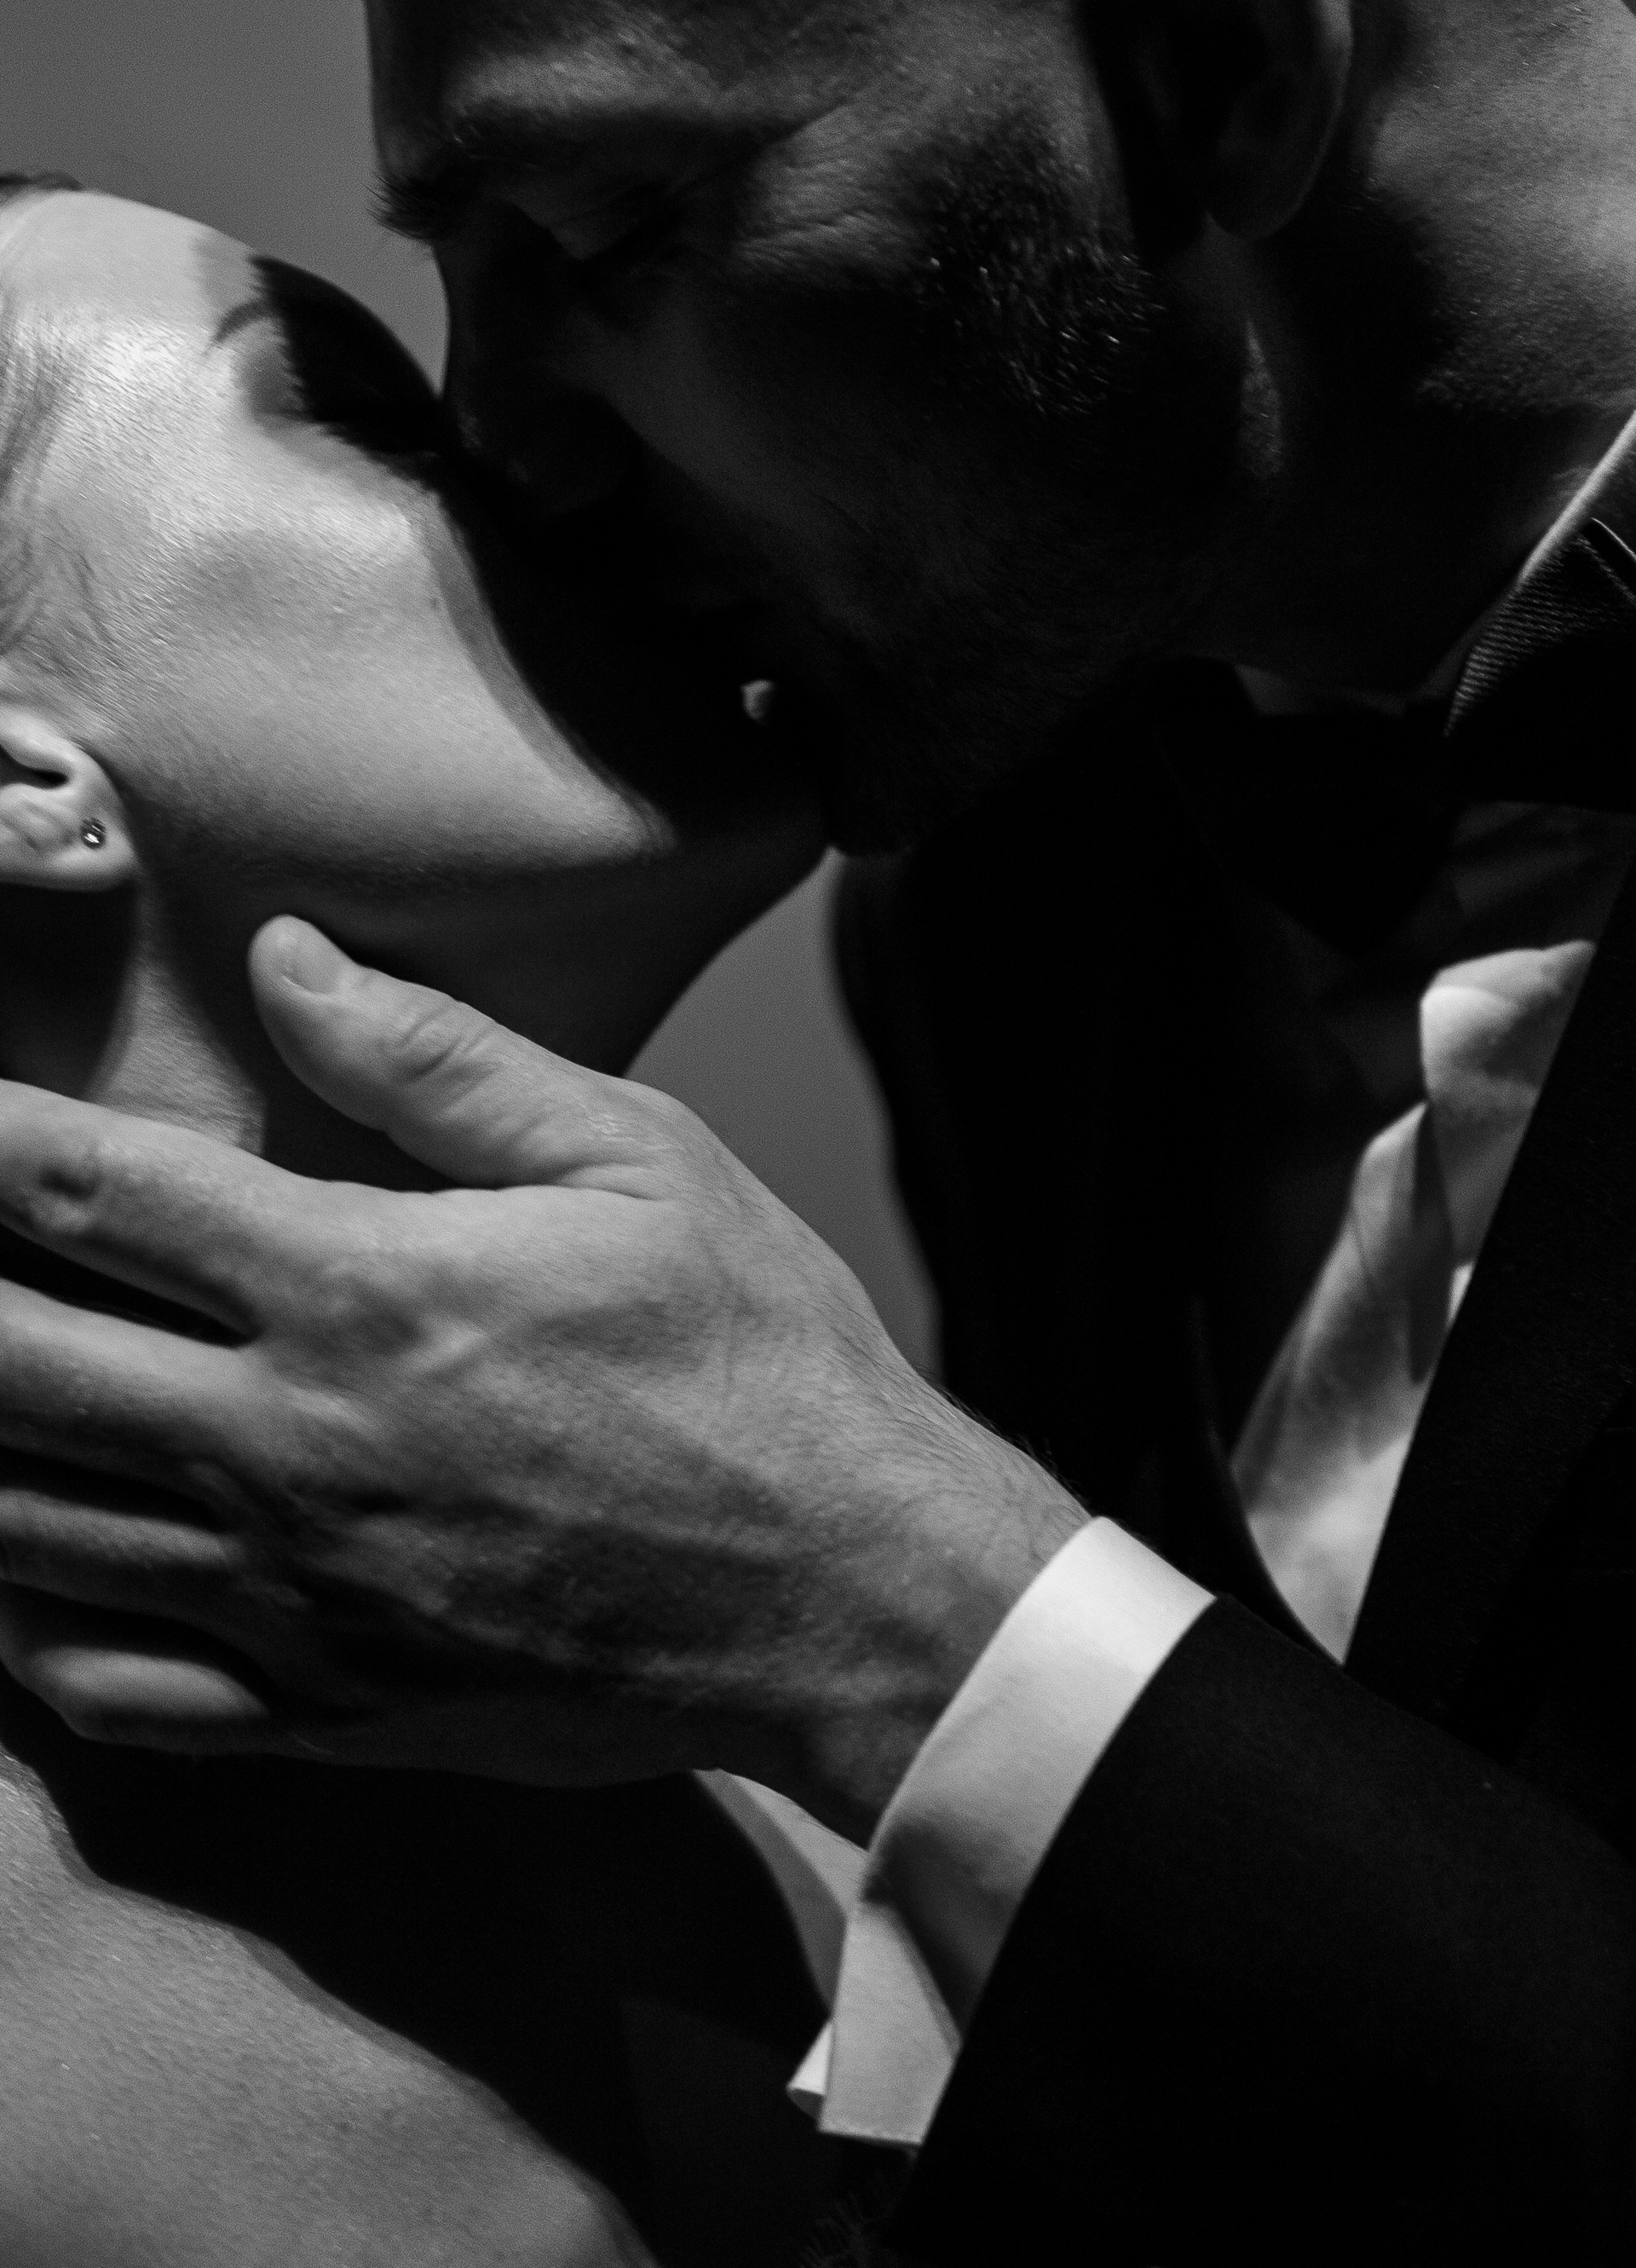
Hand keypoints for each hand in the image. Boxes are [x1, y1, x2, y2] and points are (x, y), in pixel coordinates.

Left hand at [0, 921, 1081, 1831]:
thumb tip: (287, 962)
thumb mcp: (637, 1160)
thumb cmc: (759, 1368)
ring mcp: (292, 1597)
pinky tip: (18, 1576)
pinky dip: (21, 1633)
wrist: (849, 1596)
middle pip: (9, 1366)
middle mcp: (291, 1448)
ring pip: (19, 1534)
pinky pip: (103, 1687)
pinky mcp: (323, 1708)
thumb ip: (440, 1060)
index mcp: (363, 1290)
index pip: (89, 1188)